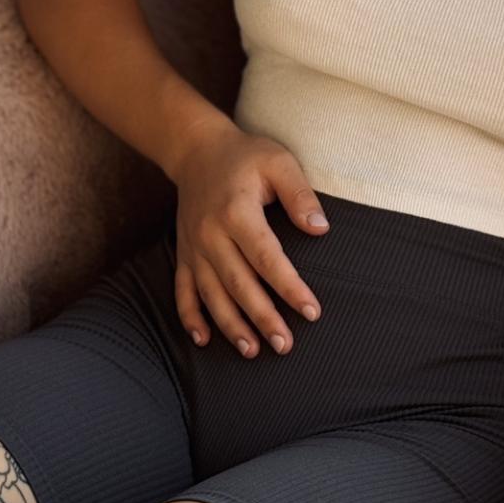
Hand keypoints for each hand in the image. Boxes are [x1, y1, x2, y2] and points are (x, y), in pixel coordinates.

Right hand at [169, 127, 327, 357]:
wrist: (196, 151)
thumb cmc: (246, 157)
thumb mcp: (279, 161)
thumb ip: (300, 194)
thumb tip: (321, 229)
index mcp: (236, 211)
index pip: (266, 257)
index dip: (289, 286)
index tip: (311, 311)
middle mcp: (211, 234)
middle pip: (238, 283)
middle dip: (262, 317)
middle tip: (285, 345)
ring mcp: (194, 246)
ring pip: (211, 293)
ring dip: (230, 325)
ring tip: (252, 351)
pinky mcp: (184, 253)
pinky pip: (182, 290)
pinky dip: (189, 317)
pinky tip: (203, 341)